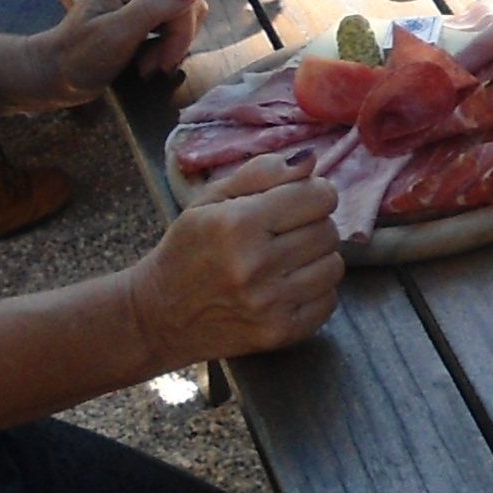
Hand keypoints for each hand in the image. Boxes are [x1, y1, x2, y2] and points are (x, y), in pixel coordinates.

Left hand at [1, 0, 206, 106]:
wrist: (54, 77)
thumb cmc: (79, 57)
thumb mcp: (117, 34)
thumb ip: (155, 7)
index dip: (179, 31)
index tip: (160, 62)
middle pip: (186, 5)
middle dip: (174, 41)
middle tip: (151, 66)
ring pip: (185, 16)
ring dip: (171, 47)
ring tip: (147, 66)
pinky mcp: (143, 13)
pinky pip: (176, 26)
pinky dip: (167, 48)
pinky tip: (148, 62)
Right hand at [130, 149, 345, 361]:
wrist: (159, 315)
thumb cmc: (187, 249)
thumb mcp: (210, 200)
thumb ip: (261, 173)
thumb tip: (310, 159)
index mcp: (238, 224)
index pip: (319, 197)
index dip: (314, 193)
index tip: (298, 200)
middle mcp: (256, 265)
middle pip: (329, 230)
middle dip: (313, 224)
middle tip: (286, 232)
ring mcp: (270, 304)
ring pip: (334, 266)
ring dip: (316, 258)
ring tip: (286, 259)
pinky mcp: (280, 333)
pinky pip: (329, 301)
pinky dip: (315, 291)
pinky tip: (287, 286)